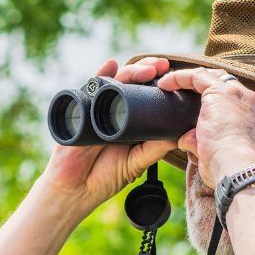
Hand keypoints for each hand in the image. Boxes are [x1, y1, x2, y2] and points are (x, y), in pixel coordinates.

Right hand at [38, 57, 179, 215]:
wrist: (76, 189)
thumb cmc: (106, 176)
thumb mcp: (137, 161)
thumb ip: (154, 148)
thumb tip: (178, 133)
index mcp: (131, 120)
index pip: (147, 95)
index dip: (160, 85)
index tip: (177, 77)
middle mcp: (115, 110)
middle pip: (133, 83)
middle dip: (148, 71)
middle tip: (164, 66)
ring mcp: (98, 108)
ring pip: (116, 82)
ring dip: (131, 72)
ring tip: (147, 69)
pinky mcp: (80, 110)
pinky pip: (90, 88)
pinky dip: (100, 74)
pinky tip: (111, 65)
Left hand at [157, 67, 254, 188]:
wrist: (237, 168)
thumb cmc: (231, 171)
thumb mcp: (222, 158)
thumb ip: (205, 145)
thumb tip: (186, 141)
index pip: (242, 107)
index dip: (225, 108)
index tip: (207, 115)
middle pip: (231, 87)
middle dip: (211, 88)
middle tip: (190, 94)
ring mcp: (241, 96)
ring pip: (215, 78)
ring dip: (194, 81)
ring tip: (174, 86)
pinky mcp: (221, 91)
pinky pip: (198, 77)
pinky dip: (180, 78)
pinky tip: (165, 84)